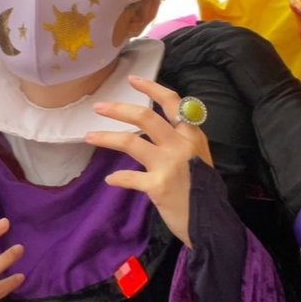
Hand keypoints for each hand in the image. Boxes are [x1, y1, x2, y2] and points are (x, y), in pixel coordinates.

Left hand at [85, 76, 212, 247]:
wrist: (211, 221)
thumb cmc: (203, 189)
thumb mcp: (199, 157)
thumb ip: (182, 140)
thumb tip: (159, 128)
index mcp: (192, 134)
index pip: (171, 102)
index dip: (151, 88)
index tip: (133, 80)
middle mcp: (181, 144)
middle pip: (145, 117)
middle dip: (118, 109)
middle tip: (98, 107)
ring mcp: (169, 164)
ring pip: (131, 141)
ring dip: (107, 137)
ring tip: (89, 137)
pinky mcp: (158, 185)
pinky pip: (130, 178)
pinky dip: (118, 178)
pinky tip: (110, 179)